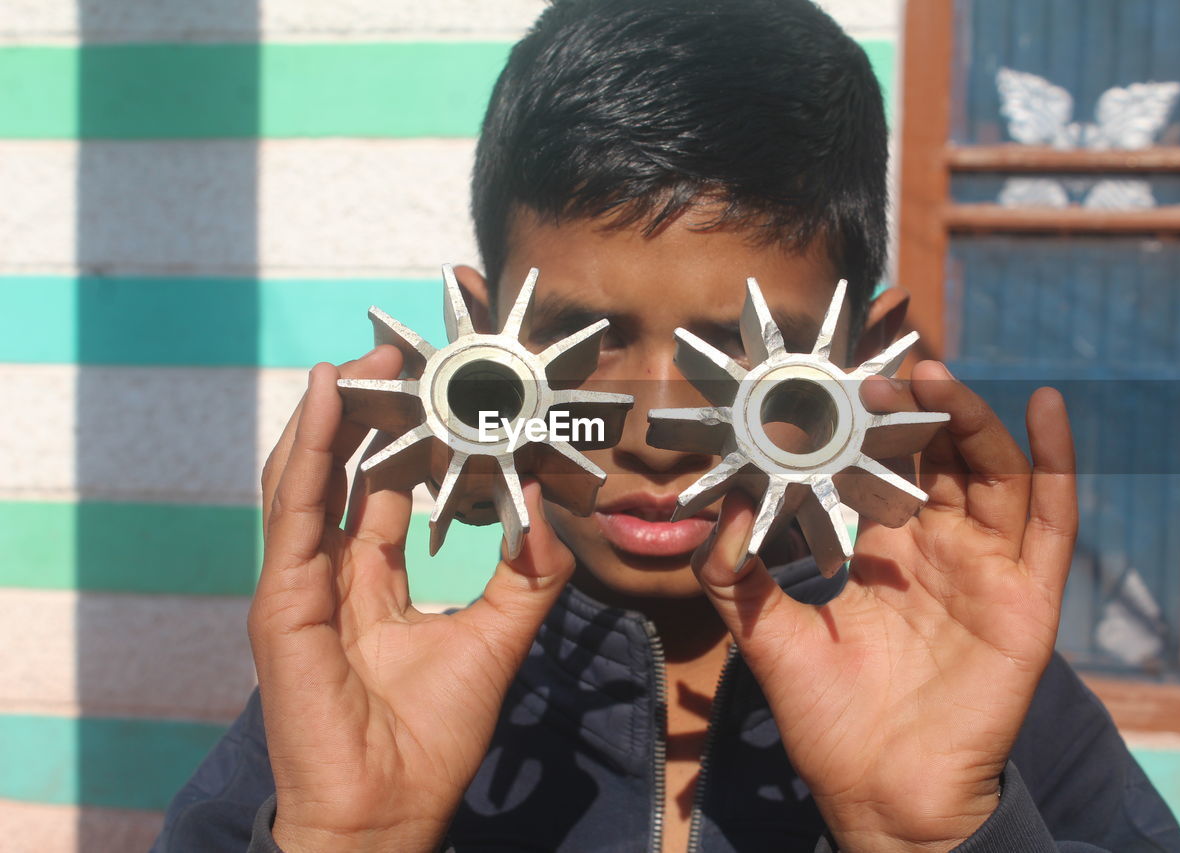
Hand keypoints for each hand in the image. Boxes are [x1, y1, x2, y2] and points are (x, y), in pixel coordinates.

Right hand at [249, 346, 575, 851]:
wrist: (389, 809)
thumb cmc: (431, 736)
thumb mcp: (497, 636)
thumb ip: (527, 576)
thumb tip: (553, 516)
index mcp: (372, 582)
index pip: (385, 488)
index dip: (409, 436)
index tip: (438, 386)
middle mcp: (331, 574)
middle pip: (345, 471)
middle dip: (368, 410)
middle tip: (401, 355)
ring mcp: (299, 584)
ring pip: (311, 476)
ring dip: (334, 413)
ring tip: (365, 357)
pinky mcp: (281, 599)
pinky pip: (294, 508)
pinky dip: (306, 448)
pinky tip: (325, 397)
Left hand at [690, 361, 1075, 851]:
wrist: (880, 794)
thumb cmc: (827, 720)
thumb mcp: (765, 634)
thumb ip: (732, 573)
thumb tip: (717, 506)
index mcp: (885, 552)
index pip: (882, 468)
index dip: (865, 426)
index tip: (833, 384)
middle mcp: (939, 550)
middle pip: (939, 457)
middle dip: (915, 412)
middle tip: (882, 376)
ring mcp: (988, 569)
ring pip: (991, 472)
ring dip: (969, 419)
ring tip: (935, 377)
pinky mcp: (1028, 598)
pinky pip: (1051, 520)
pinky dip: (1057, 460)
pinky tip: (1044, 407)